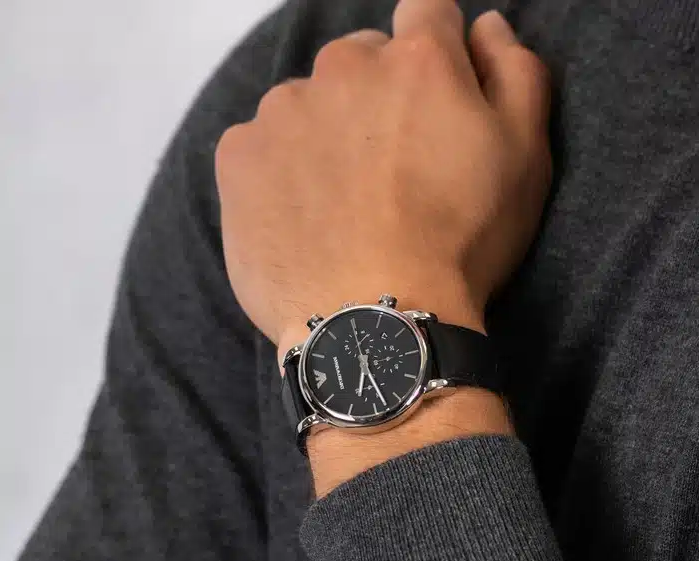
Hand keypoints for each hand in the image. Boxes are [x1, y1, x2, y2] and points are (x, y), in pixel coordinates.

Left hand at [214, 0, 551, 367]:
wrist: (377, 325)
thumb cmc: (461, 246)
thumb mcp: (525, 160)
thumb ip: (515, 74)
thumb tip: (483, 25)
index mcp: (417, 60)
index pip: (428, 16)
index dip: (436, 57)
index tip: (433, 108)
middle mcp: (342, 68)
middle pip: (362, 61)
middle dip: (377, 99)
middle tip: (388, 173)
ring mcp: (281, 112)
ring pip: (307, 105)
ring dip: (323, 135)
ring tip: (340, 206)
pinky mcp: (238, 158)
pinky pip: (260, 147)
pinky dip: (278, 172)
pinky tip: (300, 218)